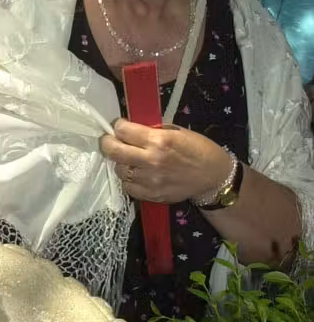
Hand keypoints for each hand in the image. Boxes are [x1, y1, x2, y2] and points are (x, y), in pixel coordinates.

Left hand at [100, 120, 232, 204]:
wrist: (213, 177)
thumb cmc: (198, 149)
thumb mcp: (176, 132)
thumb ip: (152, 131)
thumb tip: (131, 129)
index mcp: (159, 141)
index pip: (124, 131)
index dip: (118, 126)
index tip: (119, 126)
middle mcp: (151, 161)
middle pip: (114, 151)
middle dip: (107, 143)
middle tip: (109, 140)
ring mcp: (150, 181)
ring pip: (119, 170)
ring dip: (120, 162)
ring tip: (127, 158)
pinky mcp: (152, 195)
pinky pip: (128, 187)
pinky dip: (128, 179)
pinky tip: (135, 174)